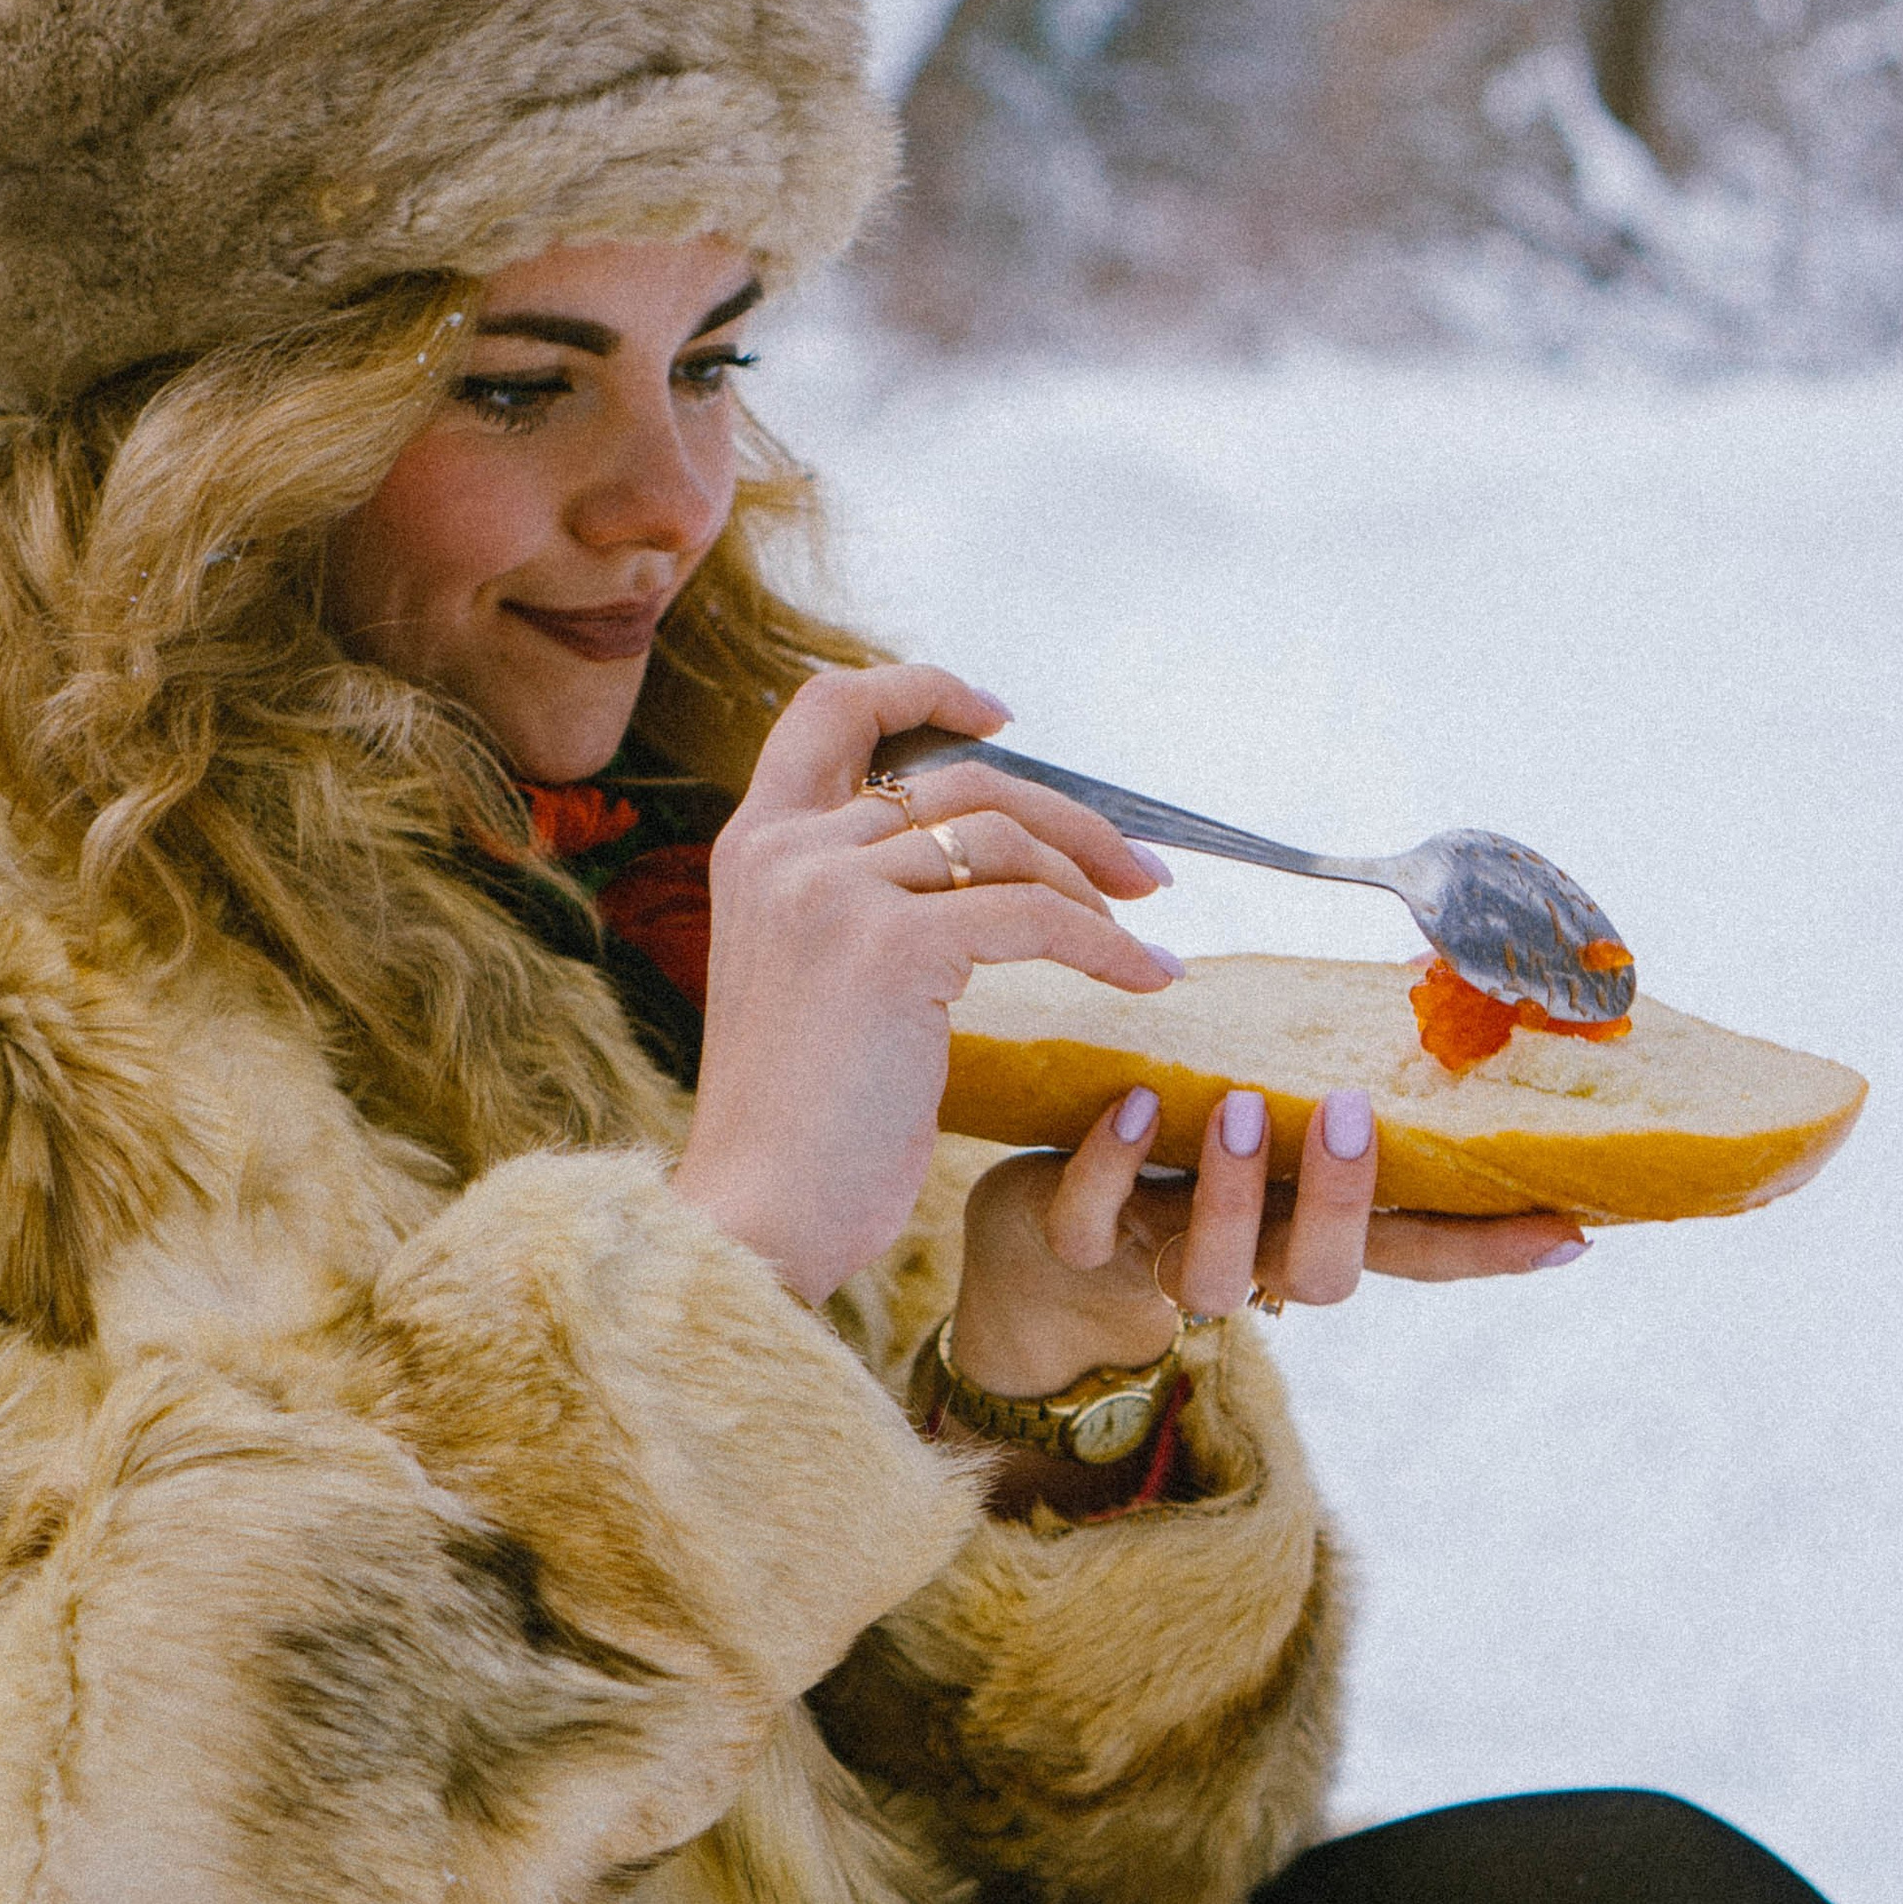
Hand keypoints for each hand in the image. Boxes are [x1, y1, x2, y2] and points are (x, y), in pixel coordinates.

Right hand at [672, 665, 1179, 1303]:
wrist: (758, 1216)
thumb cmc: (798, 1124)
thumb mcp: (806, 978)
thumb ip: (856, 902)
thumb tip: (973, 862)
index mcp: (753, 846)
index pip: (828, 707)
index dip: (921, 687)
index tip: (1001, 715)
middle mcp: (786, 850)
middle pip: (959, 779)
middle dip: (1068, 818)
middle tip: (1139, 870)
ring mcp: (834, 891)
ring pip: (1005, 838)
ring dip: (1094, 880)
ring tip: (1143, 931)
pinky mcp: (891, 948)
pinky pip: (1035, 917)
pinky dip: (1107, 945)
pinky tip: (1149, 977)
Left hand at [949, 1083, 1588, 1400]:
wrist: (1034, 1232)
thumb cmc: (1177, 1147)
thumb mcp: (1266, 1107)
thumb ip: (1335, 1066)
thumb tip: (1434, 977)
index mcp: (1311, 1227)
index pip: (1421, 1250)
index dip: (1493, 1250)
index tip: (1571, 1230)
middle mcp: (1254, 1259)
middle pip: (1327, 1278)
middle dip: (1345, 1203)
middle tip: (1348, 1114)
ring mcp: (1163, 1259)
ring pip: (1215, 1275)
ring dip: (1234, 1193)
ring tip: (1240, 1108)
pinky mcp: (1077, 1248)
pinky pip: (1091, 1229)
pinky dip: (1108, 1167)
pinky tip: (1133, 1105)